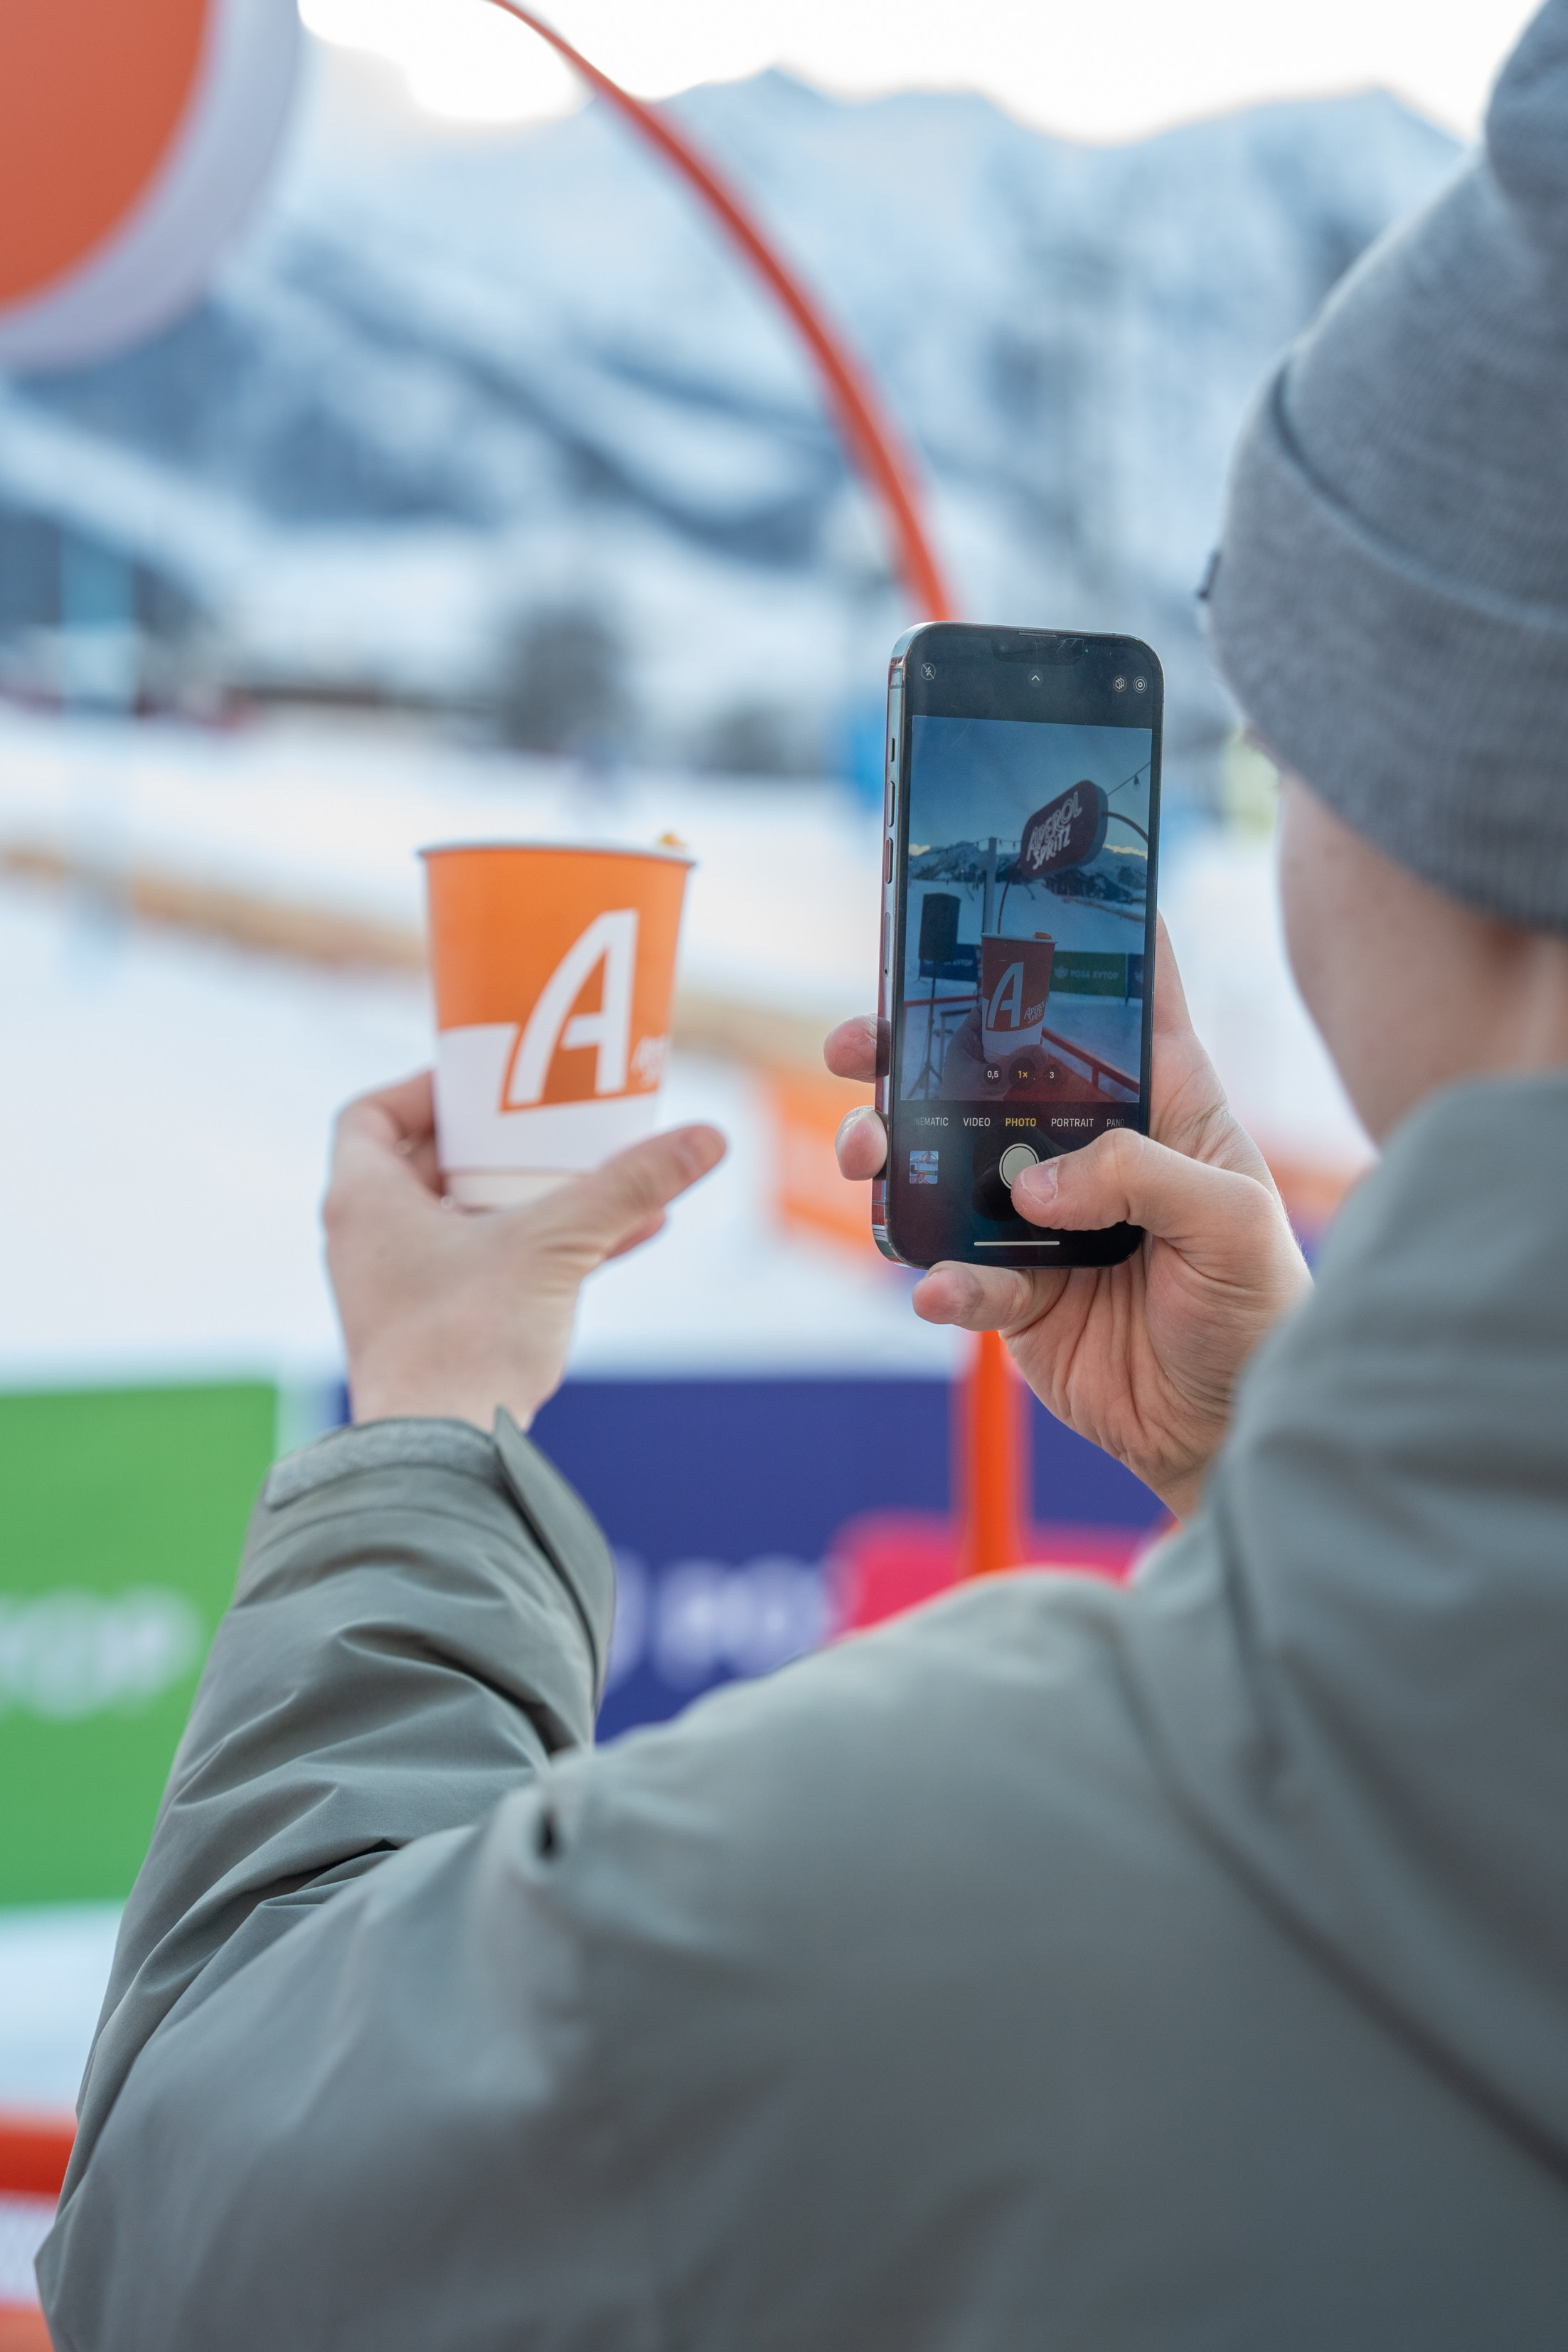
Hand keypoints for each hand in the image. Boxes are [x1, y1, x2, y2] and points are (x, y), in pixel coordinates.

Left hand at [324, 1073, 725, 1430]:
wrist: (440, 1458)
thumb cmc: (465, 1341)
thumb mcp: (554, 1244)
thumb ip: (626, 1187)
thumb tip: (705, 1139)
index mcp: (364, 1201)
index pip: (370, 1115)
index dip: (424, 1090)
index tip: (483, 1085)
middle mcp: (370, 1243)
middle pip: (429, 1165)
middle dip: (498, 1145)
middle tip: (552, 1123)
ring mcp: (401, 1292)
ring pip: (467, 1221)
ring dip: (532, 1198)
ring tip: (601, 1177)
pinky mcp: (437, 1333)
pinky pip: (491, 1270)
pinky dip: (544, 1250)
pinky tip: (624, 1238)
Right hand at [827, 922, 1309, 1519]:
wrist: (1229, 1432)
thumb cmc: (1261, 1310)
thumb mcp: (1232, 1222)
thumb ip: (1141, 1178)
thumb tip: (1035, 1184)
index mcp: (1163, 1103)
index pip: (1123, 998)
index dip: (1077, 938)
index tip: (1012, 887)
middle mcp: (1092, 1146)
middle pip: (990, 1073)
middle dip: (916, 1046)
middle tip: (860, 1042)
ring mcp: (1042, 1218)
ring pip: (946, 1163)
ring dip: (892, 1152)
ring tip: (868, 1154)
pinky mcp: (1014, 1293)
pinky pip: (957, 1274)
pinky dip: (939, 1282)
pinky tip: (939, 1293)